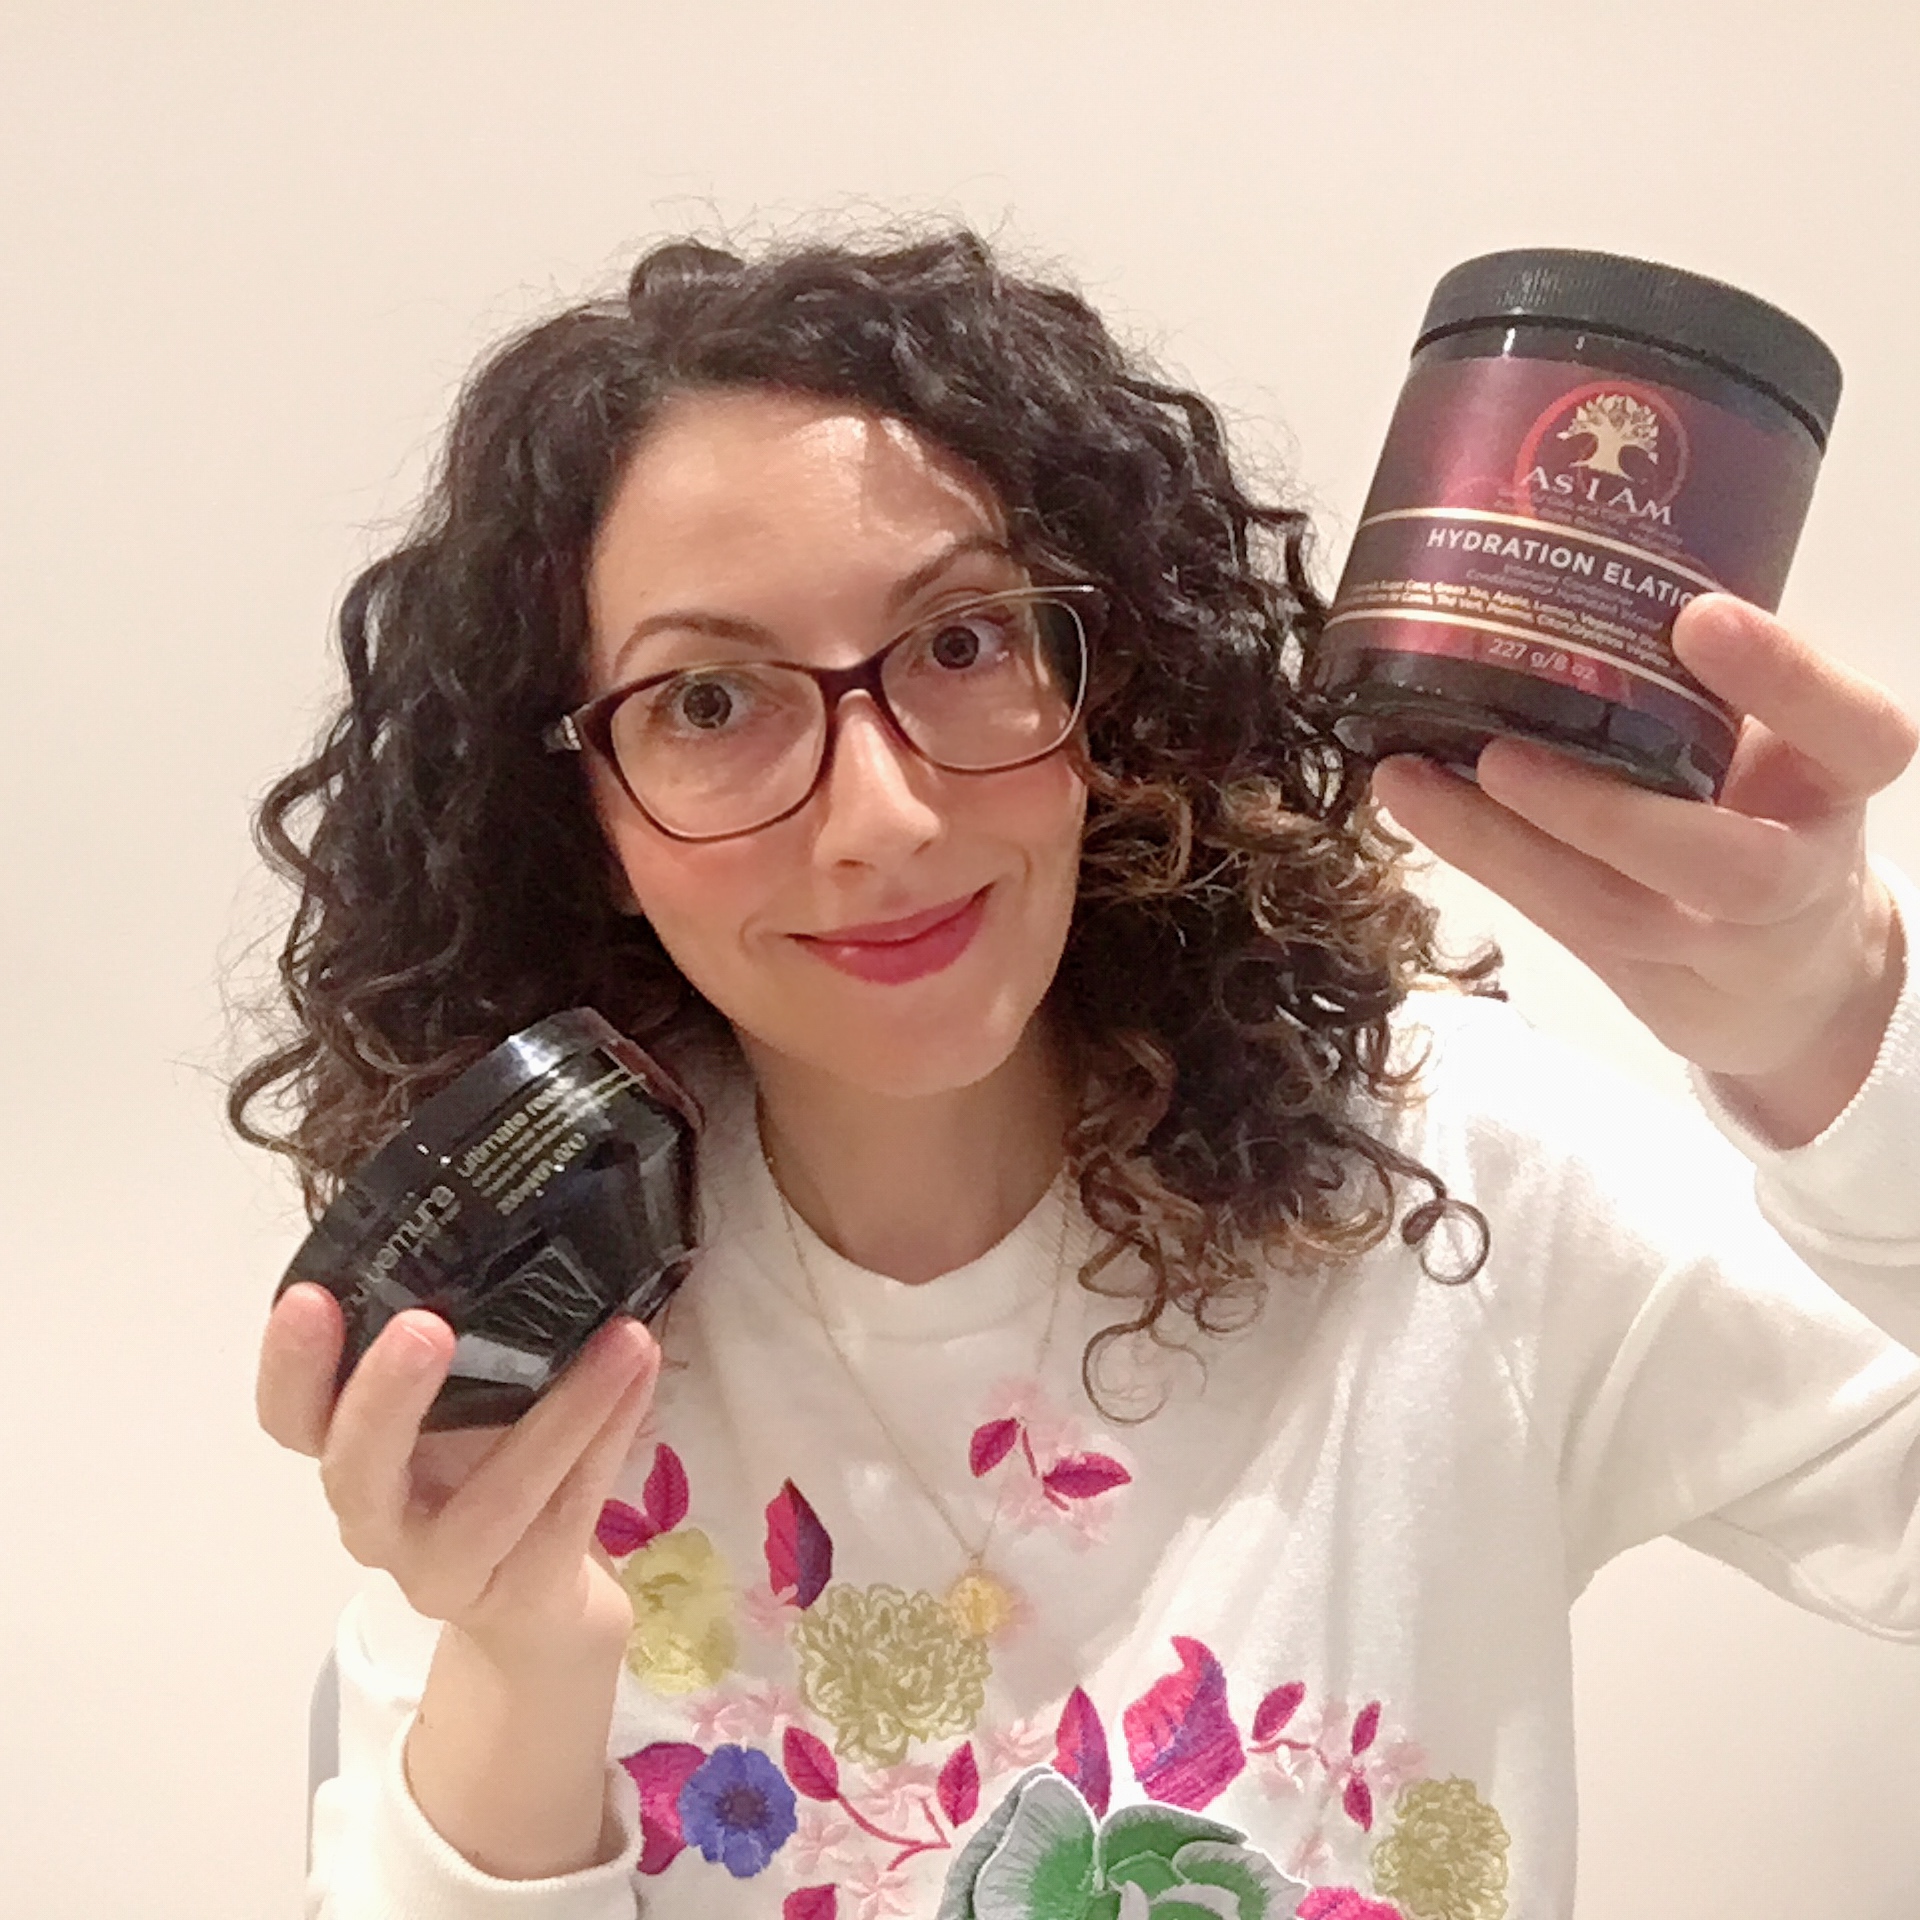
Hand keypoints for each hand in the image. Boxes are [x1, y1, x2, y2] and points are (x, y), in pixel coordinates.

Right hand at [258, 1284, 657, 1664]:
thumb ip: (464, 1335)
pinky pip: (570, 1512)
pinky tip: (641, 1371)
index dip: (288, 1365)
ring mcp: (446, 1569)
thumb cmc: (486, 1472)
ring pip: (494, 1501)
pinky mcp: (521, 1593)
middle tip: (423, 1326)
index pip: (290, 1418)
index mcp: (353, 1456)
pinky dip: (611, 1434)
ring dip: (562, 1412)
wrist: (534, 1605)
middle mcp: (380, 1519)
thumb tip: (512, 1205)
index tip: (308, 1296)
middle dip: (385, 1398)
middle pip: (357, 1470)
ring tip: (622, 1336)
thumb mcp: (461, 1404)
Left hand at [1368, 594, 1915, 1139]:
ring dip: (1501, 844)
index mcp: (1842, 780)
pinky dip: (1478, 857)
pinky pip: (1554, 920)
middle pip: (1725, 865)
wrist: (1791, 970)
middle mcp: (1795, 872)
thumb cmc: (1770, 808)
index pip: (1854, 731)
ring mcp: (1717, 940)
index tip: (1700, 617)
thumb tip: (1569, 559)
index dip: (1784, 681)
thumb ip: (1708, 683)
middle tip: (1501, 756)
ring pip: (1611, 908)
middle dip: (1608, 814)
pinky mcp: (1643, 976)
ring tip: (1411, 777)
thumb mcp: (1778, 736)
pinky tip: (1409, 800)